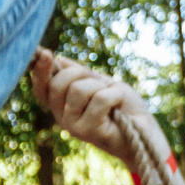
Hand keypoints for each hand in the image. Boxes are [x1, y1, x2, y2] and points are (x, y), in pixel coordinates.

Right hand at [27, 48, 156, 169]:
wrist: (144, 132)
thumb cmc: (123, 107)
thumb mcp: (100, 84)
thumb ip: (79, 75)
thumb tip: (59, 59)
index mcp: (62, 106)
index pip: (42, 89)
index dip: (40, 71)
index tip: (46, 53)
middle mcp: (62, 118)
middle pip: (58, 84)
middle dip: (82, 73)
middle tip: (101, 84)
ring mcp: (73, 126)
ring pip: (78, 90)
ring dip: (101, 86)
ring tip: (112, 99)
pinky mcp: (87, 131)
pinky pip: (99, 99)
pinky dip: (114, 96)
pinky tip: (119, 107)